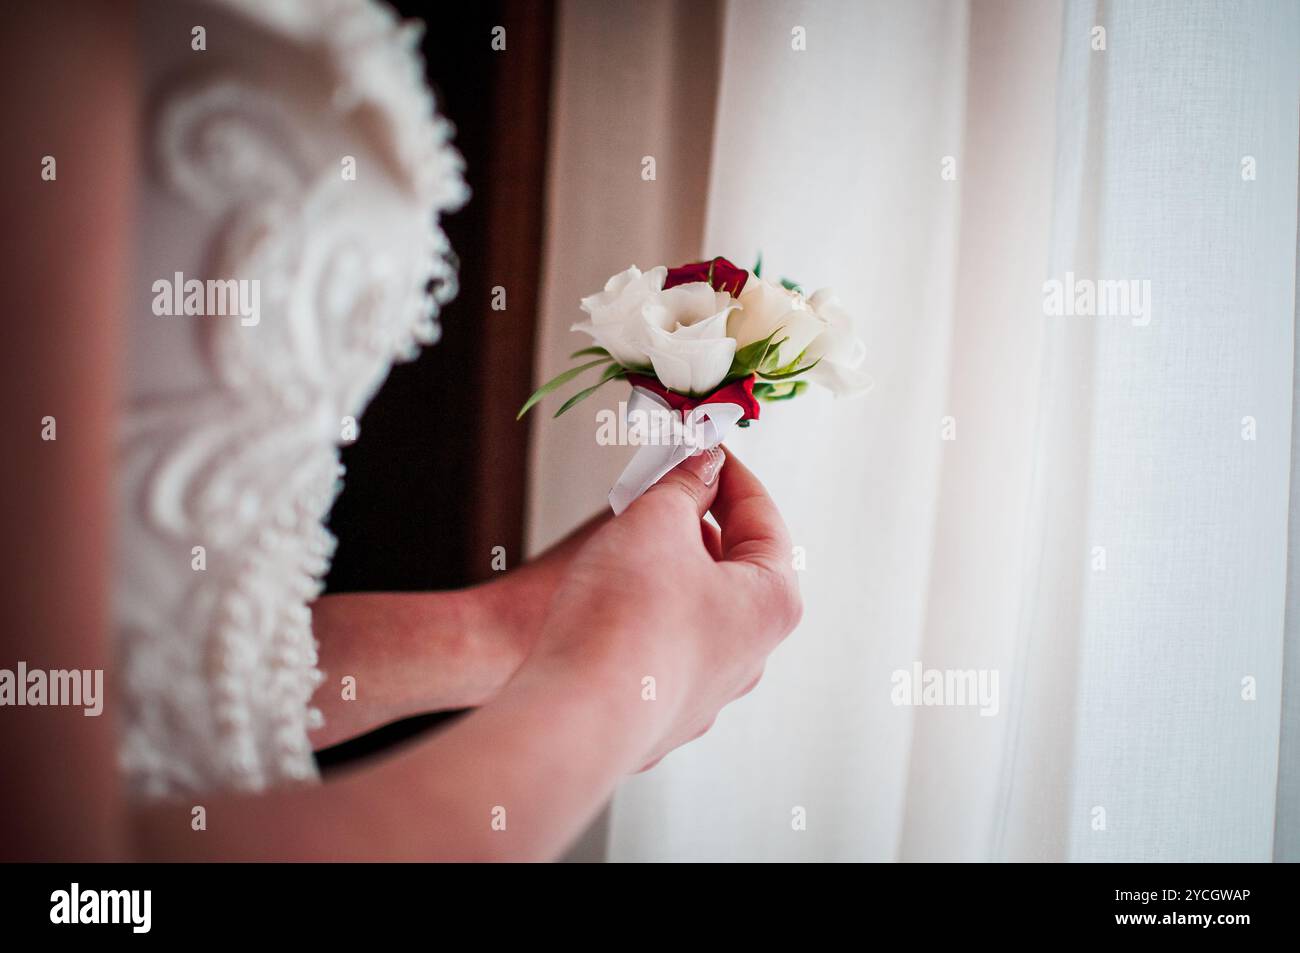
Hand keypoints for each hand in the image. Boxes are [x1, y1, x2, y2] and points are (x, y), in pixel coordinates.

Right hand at [515, 446, 801, 771]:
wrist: (574, 714)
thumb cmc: (623, 621)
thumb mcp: (654, 520)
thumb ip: (683, 483)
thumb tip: (701, 465)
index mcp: (772, 602)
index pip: (763, 515)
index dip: (726, 471)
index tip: (699, 446)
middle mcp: (751, 654)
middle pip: (733, 565)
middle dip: (696, 521)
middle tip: (658, 487)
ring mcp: (708, 692)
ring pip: (697, 610)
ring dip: (669, 569)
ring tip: (627, 540)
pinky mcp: (663, 715)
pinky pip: (662, 648)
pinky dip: (645, 614)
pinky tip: (608, 600)